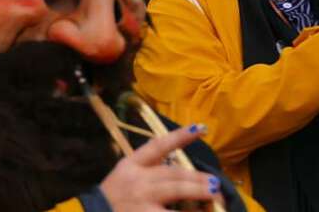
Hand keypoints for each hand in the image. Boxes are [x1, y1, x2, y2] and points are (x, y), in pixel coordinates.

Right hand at [98, 123, 219, 211]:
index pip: (157, 146)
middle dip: (196, 177)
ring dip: (198, 191)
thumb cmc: (112, 198)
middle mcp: (138, 180)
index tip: (200, 128)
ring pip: (175, 190)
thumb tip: (181, 174)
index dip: (180, 137)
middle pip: (172, 173)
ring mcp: (142, 200)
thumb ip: (147, 172)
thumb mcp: (124, 177)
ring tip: (214, 192)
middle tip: (215, 182)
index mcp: (131, 165)